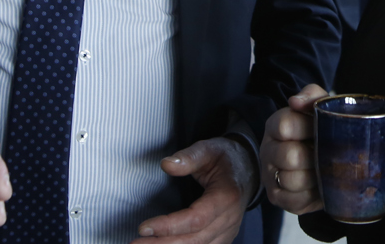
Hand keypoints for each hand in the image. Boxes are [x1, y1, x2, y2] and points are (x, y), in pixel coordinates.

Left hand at [134, 137, 255, 242]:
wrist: (248, 169)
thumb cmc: (226, 159)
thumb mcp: (209, 149)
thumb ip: (188, 157)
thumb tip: (166, 164)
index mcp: (227, 196)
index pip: (196, 218)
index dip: (169, 226)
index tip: (144, 227)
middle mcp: (229, 219)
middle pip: (195, 240)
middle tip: (135, 243)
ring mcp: (228, 232)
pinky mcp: (222, 239)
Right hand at [261, 84, 324, 214]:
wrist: (323, 156)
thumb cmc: (319, 128)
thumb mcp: (319, 106)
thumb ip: (311, 95)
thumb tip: (295, 101)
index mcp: (275, 125)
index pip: (285, 125)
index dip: (308, 128)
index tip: (322, 129)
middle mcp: (268, 150)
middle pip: (290, 156)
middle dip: (315, 156)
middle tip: (328, 153)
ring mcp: (270, 175)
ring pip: (293, 180)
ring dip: (315, 177)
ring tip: (325, 170)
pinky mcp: (278, 197)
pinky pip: (295, 201)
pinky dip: (312, 195)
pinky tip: (319, 185)